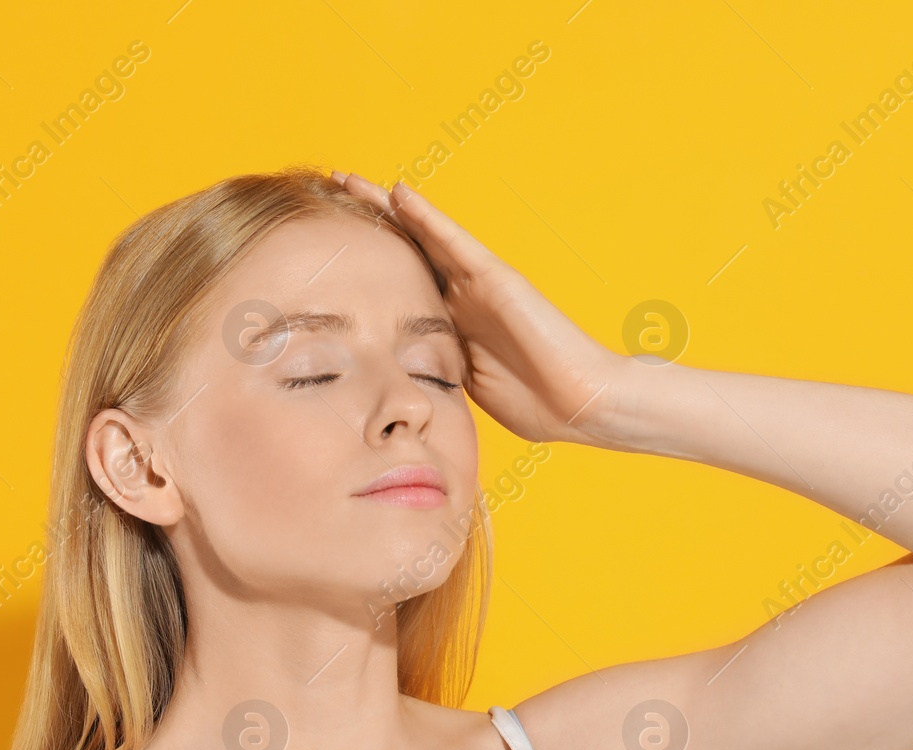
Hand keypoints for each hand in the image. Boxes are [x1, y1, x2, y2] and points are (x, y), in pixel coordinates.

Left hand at [331, 171, 624, 445]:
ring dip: (385, 208)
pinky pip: (454, 242)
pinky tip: (399, 194)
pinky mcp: (496, 278)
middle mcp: (463, 296)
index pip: (400, 285)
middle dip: (368, 224)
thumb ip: (439, 376)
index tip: (329, 252)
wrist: (583, 402)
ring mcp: (479, 284)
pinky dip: (426, 217)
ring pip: (422, 236)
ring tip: (347, 180)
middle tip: (330, 194)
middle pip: (405, 251)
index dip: (366, 265)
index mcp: (454, 325)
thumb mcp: (469, 389)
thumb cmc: (539, 405)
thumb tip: (397, 389)